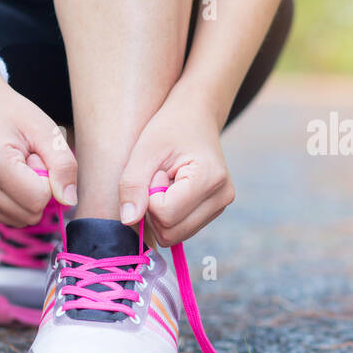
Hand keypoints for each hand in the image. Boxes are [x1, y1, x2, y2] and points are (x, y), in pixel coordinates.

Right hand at [0, 62, 77, 225]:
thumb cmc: (11, 113)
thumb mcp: (46, 130)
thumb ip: (63, 165)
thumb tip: (68, 201)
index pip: (38, 200)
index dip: (47, 180)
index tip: (35, 156)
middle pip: (27, 215)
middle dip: (36, 192)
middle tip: (25, 161)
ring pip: (16, 220)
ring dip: (24, 197)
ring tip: (14, 166)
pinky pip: (2, 216)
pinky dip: (10, 200)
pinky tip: (2, 174)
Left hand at [118, 88, 232, 245]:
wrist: (195, 116)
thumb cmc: (170, 127)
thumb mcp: (145, 150)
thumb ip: (133, 184)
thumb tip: (128, 221)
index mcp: (210, 179)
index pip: (165, 214)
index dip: (148, 195)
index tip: (156, 171)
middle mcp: (223, 197)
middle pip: (171, 233)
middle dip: (153, 210)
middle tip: (158, 178)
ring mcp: (221, 206)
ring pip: (174, 236)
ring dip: (160, 213)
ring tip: (166, 182)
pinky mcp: (214, 211)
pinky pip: (180, 230)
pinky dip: (168, 215)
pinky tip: (173, 190)